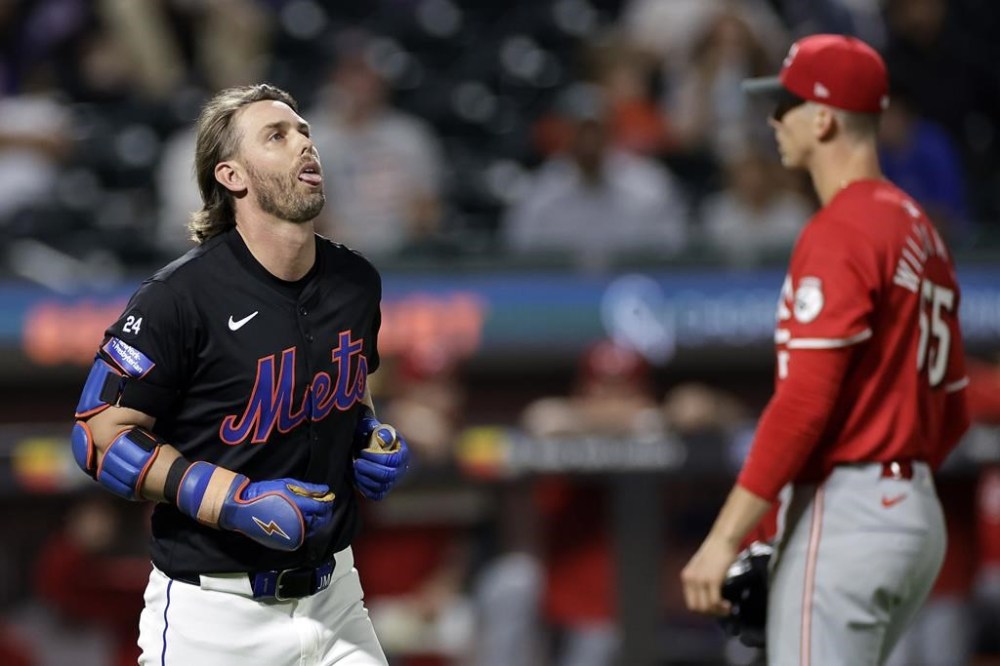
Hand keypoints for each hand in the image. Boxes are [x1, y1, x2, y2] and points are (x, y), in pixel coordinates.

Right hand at [218, 476, 334, 550]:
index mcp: (299, 508)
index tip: (327, 497)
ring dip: (315, 521)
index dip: (327, 502)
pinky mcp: (285, 542)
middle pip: (320, 521)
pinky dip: (305, 529)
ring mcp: (292, 535)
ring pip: (312, 530)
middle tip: (320, 504)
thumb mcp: (287, 485)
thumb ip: (309, 489)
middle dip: (323, 513)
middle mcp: (298, 524)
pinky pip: (301, 537)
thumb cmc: (264, 493)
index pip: (321, 508)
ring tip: (310, 512)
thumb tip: (325, 490)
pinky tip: (300, 521)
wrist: (244, 509)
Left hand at [353, 427, 410, 500]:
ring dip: (364, 478)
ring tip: (355, 469)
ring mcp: (392, 482)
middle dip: (369, 469)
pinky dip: (365, 488)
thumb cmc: (373, 437)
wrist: (371, 448)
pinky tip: (358, 477)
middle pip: (387, 475)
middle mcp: (400, 469)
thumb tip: (382, 435)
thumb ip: (376, 429)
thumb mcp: (374, 428)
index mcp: (402, 453)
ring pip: (380, 486)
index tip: (363, 452)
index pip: (393, 460)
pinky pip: (375, 495)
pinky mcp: (383, 491)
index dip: (376, 458)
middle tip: (356, 462)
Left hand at [681, 534, 738, 616]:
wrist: (723, 539)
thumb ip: (700, 581)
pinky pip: (714, 602)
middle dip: (710, 613)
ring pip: (705, 608)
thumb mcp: (702, 568)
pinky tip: (728, 604)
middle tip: (722, 611)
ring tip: (727, 608)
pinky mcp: (712, 580)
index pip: (690, 603)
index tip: (714, 609)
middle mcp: (690, 579)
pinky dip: (722, 607)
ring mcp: (700, 580)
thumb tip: (706, 598)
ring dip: (718, 612)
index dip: (703, 610)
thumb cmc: (716, 552)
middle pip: (696, 608)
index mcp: (686, 577)